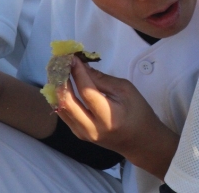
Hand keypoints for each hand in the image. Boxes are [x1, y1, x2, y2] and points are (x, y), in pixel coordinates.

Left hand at [57, 58, 178, 178]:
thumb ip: (102, 79)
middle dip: (61, 79)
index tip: (72, 57)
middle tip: (60, 62)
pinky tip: (61, 85)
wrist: (140, 141)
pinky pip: (64, 114)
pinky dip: (60, 98)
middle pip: (68, 102)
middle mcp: (92, 128)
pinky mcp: (79, 134)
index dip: (78, 73)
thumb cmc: (138, 112)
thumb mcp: (126, 90)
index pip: (87, 92)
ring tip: (58, 70)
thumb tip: (82, 67)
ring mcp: (83, 134)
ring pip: (62, 109)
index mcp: (109, 117)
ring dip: (57, 88)